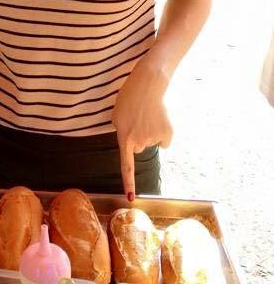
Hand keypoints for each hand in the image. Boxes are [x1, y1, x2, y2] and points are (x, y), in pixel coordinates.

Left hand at [111, 54, 172, 199]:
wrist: (147, 85)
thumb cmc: (129, 99)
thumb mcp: (117, 117)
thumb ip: (122, 133)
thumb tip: (134, 145)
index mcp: (124, 137)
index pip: (126, 164)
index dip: (128, 182)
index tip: (131, 198)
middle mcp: (140, 141)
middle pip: (138, 148)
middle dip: (137, 137)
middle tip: (136, 120)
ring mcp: (154, 139)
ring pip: (150, 143)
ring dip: (148, 131)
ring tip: (145, 115)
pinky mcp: (167, 135)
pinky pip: (163, 141)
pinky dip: (161, 132)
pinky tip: (157, 118)